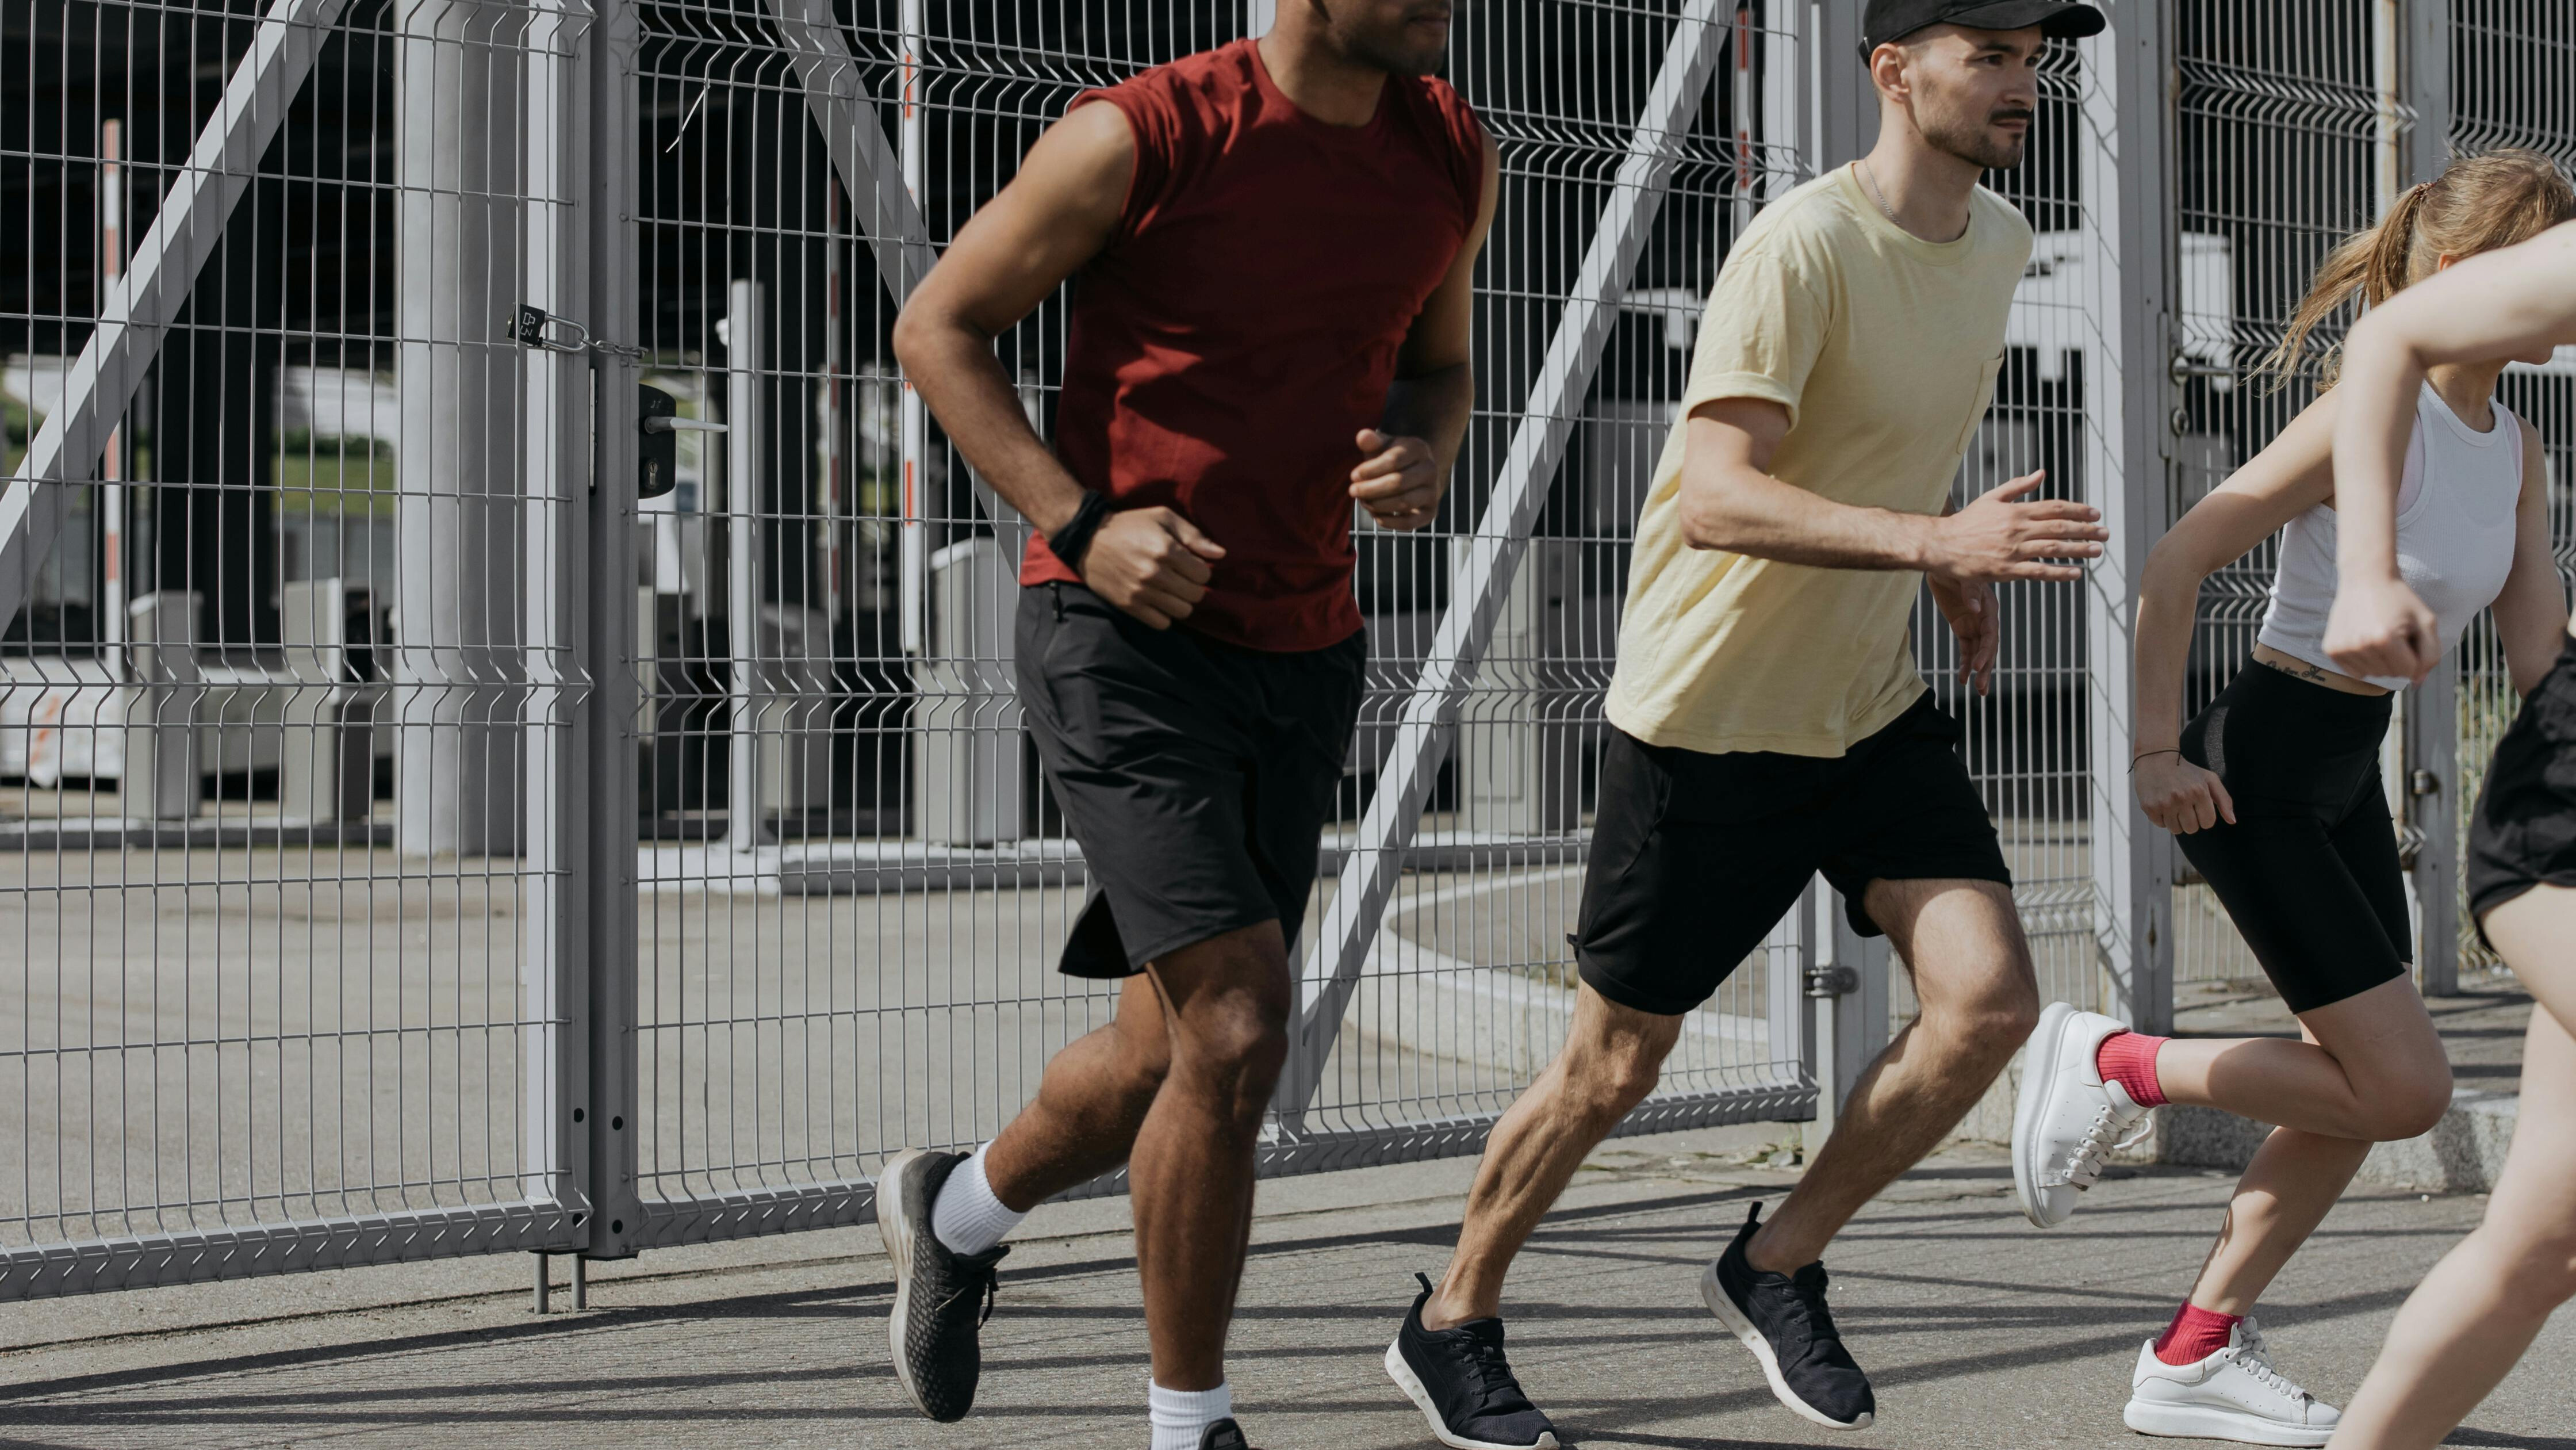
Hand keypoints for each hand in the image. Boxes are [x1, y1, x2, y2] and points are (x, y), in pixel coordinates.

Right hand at [1077, 506, 1225, 629]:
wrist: (1088, 539)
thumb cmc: (1130, 525)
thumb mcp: (1162, 517)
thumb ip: (1193, 536)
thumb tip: (1221, 555)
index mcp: (1166, 549)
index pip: (1203, 574)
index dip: (1201, 570)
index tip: (1191, 565)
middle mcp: (1155, 573)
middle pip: (1196, 595)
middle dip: (1193, 586)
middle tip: (1181, 577)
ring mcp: (1141, 592)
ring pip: (1182, 611)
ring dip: (1181, 601)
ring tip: (1171, 589)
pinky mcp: (1129, 605)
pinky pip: (1162, 623)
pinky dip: (1165, 615)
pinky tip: (1158, 601)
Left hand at [1349, 429, 1443, 530]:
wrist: (1413, 475)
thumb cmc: (1391, 459)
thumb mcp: (1382, 446)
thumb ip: (1372, 441)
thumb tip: (1362, 436)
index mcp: (1418, 449)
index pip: (1393, 461)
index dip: (1370, 470)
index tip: (1354, 476)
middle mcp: (1430, 470)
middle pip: (1398, 483)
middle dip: (1370, 489)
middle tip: (1353, 491)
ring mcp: (1433, 492)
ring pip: (1403, 503)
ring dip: (1377, 505)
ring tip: (1363, 501)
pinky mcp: (1430, 513)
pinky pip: (1409, 523)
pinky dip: (1388, 522)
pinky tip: (1374, 514)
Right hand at [1922, 471, 2106, 583]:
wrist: (1941, 544)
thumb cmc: (1965, 521)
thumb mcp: (1991, 497)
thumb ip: (2018, 486)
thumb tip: (2041, 473)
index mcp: (2016, 510)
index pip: (2055, 508)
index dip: (2078, 510)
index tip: (2095, 514)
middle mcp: (2017, 529)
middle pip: (2060, 528)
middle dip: (2086, 530)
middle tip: (2105, 533)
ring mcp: (2013, 550)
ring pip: (2054, 549)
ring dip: (2079, 550)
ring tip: (2097, 551)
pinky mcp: (2006, 570)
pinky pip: (2039, 571)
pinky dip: (2059, 572)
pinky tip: (2076, 572)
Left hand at [1931, 575, 1999, 695]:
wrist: (1941, 562)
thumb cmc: (1955, 566)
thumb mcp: (1963, 576)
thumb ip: (1971, 592)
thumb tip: (1976, 609)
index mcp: (1990, 607)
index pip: (1991, 633)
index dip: (1986, 650)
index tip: (1979, 666)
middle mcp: (1985, 619)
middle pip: (1989, 647)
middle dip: (1986, 667)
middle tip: (1981, 688)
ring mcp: (1974, 625)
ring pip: (1979, 652)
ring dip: (1978, 670)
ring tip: (1977, 690)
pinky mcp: (1963, 628)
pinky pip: (1966, 649)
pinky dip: (1965, 664)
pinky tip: (1962, 678)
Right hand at [2135, 752, 2234, 834]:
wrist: (2155, 758)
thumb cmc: (2185, 770)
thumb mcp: (2209, 779)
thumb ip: (2224, 800)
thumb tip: (2232, 821)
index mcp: (2199, 792)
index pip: (2207, 823)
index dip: (2203, 816)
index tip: (2196, 806)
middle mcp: (2182, 798)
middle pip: (2192, 829)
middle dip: (2189, 820)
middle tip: (2183, 805)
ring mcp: (2164, 803)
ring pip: (2176, 830)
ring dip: (2175, 820)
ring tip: (2172, 804)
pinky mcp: (2149, 807)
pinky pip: (2161, 825)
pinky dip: (2162, 817)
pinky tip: (2161, 803)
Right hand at [2323, 575, 2439, 684]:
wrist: (2365, 578)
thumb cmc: (2399, 598)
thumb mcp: (2426, 621)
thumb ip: (2431, 654)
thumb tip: (2417, 682)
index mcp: (2385, 639)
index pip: (2409, 670)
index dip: (2414, 655)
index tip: (2408, 635)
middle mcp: (2360, 646)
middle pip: (2391, 674)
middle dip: (2398, 658)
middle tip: (2392, 633)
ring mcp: (2343, 648)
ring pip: (2373, 674)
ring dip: (2381, 660)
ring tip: (2378, 635)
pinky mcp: (2331, 649)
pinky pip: (2356, 672)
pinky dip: (2364, 661)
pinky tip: (2364, 640)